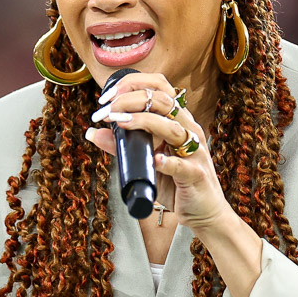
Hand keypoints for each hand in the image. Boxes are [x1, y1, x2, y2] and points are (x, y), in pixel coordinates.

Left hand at [83, 71, 232, 233]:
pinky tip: (154, 160)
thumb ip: (122, 147)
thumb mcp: (146, 162)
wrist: (204, 212)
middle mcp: (189, 130)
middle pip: (164, 101)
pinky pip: (182, 165)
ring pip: (172, 127)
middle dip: (130, 100)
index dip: (132, 85)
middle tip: (106, 111)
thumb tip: (94, 132)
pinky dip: (167, 162)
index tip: (107, 97)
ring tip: (120, 123)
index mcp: (178, 121)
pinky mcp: (196, 175)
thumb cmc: (177, 183)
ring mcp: (195, 152)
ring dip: (143, 121)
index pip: (160, 87)